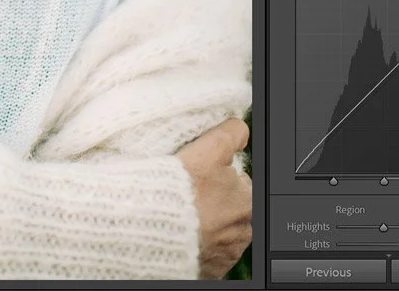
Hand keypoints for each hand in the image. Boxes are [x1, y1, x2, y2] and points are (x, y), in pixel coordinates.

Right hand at [176, 118, 252, 278]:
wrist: (149, 225)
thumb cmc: (180, 187)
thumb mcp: (209, 149)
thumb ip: (231, 134)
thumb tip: (240, 129)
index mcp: (249, 202)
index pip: (240, 180)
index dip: (218, 172)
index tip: (200, 173)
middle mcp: (243, 231)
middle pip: (230, 207)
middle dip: (214, 200)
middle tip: (187, 191)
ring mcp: (224, 253)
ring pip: (217, 229)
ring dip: (204, 222)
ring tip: (179, 210)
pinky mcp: (206, 269)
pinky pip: (202, 250)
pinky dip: (193, 241)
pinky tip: (177, 229)